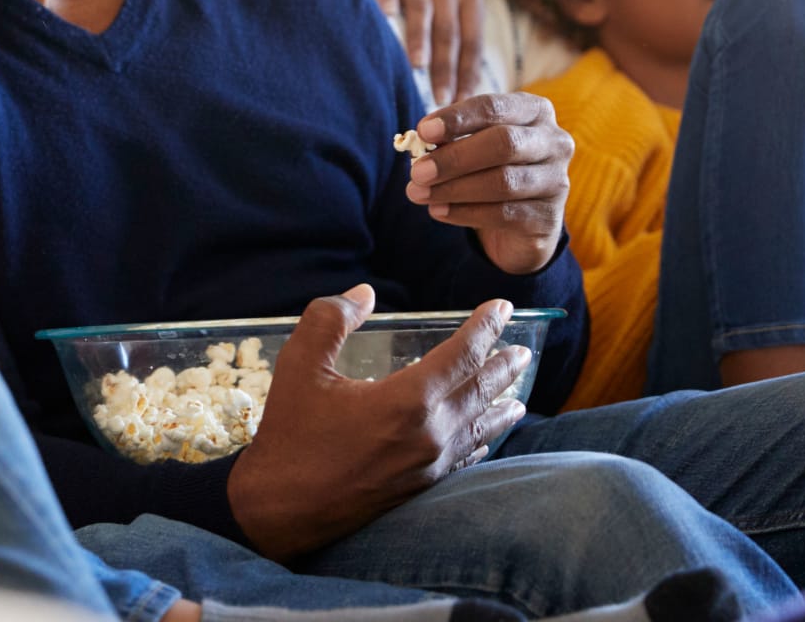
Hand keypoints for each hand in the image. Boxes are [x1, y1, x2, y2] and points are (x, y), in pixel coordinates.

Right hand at [228, 286, 529, 559]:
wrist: (281, 509)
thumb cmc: (290, 434)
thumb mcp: (299, 365)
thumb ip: (330, 319)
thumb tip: (364, 294)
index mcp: (408, 399)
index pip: (462, 354)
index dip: (485, 327)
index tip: (502, 307)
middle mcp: (432, 433)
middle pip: (482, 391)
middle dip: (504, 366)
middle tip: (524, 350)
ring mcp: (430, 465)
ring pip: (481, 429)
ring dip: (502, 406)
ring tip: (519, 396)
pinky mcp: (421, 488)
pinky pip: (466, 459)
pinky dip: (482, 442)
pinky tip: (485, 440)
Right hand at [368, 0, 482, 106]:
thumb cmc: (435, 2)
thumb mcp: (455, 16)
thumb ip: (458, 48)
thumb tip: (460, 101)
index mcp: (470, 2)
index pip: (471, 42)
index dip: (467, 72)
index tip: (460, 101)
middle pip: (449, 31)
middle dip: (445, 66)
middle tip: (441, 96)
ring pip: (422, 11)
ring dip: (420, 39)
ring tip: (418, 65)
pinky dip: (386, 1)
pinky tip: (385, 17)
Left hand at [402, 93, 570, 273]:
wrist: (520, 220)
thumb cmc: (490, 167)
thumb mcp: (472, 145)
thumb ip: (452, 138)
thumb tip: (422, 140)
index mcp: (534, 111)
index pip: (494, 107)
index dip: (457, 118)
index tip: (423, 131)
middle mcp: (554, 142)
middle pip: (503, 144)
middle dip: (454, 158)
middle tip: (417, 171)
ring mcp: (557, 180)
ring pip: (503, 182)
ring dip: (453, 188)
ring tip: (418, 193)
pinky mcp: (549, 217)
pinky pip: (503, 214)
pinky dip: (464, 212)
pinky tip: (438, 211)